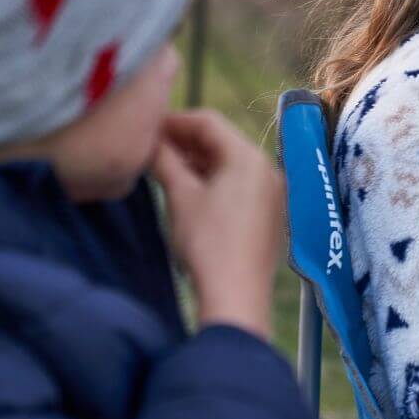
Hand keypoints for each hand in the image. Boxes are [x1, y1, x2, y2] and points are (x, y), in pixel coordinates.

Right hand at [151, 109, 284, 340]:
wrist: (236, 297)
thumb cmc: (207, 243)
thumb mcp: (179, 195)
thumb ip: (164, 160)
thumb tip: (149, 141)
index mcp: (248, 157)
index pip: (208, 122)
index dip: (174, 120)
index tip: (147, 126)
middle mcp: (267, 169)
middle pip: (221, 141)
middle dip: (185, 141)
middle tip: (152, 147)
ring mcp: (272, 194)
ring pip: (230, 164)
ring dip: (197, 162)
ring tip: (165, 169)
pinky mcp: (269, 216)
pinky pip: (239, 186)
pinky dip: (213, 182)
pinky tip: (189, 192)